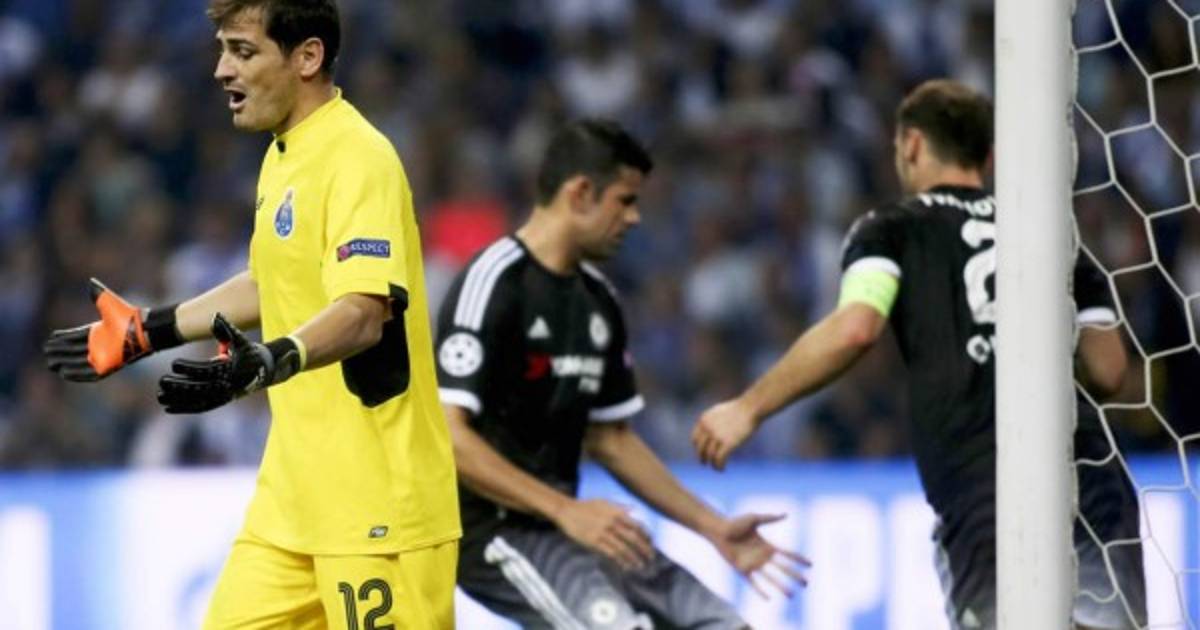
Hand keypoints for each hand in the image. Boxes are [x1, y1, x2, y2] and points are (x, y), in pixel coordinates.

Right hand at [45, 278, 152, 381]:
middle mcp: (100, 346)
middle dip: (59, 352)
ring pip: (79, 363)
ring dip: (64, 364)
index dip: (63, 337)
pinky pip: (89, 374)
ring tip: (51, 364)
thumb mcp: (107, 302)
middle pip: (74, 351)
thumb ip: (97, 294)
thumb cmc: (126, 316)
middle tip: (46, 352)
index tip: (51, 338)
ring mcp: (104, 357)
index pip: (76, 336)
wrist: (141, 329)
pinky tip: (63, 373)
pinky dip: (76, 374)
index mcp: (98, 332)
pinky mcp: (107, 367)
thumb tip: (91, 282)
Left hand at [157, 313, 299, 413]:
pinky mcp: (222, 401)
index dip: (189, 368)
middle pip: (199, 388)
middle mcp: (228, 385)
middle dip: (179, 386)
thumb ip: (227, 328)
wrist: (268, 370)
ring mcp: (225, 395)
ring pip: (198, 401)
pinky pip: (202, 407)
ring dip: (178, 400)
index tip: (173, 364)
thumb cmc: (251, 352)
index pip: (206, 371)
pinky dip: (185, 408)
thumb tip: (215, 316)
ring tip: (159, 397)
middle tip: (161, 381)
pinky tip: (168, 408)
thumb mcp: (242, 340)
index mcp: (231, 370)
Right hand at [554, 499, 654, 571]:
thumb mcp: (605, 502)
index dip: (646, 535)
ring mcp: (603, 533)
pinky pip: (611, 553)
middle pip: (633, 538)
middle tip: (651, 557)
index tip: (651, 543)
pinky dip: (620, 561)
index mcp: (616, 512)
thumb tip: (635, 509)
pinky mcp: (594, 542)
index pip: (637, 525)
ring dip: (634, 558)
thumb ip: (620, 506)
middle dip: (644, 549)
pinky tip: (625, 566)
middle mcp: (612, 523)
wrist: (567, 510)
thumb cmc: (586, 506)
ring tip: (640, 565)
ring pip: (623, 548)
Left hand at [691, 398, 757, 470]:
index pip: (695, 439)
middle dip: (702, 458)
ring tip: (717, 468)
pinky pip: (719, 459)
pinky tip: (722, 469)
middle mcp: (707, 428)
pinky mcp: (728, 443)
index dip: (698, 448)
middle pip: (700, 449)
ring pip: (709, 456)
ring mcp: (717, 436)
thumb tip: (710, 434)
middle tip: (705, 463)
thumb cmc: (739, 409)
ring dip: (712, 464)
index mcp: (704, 420)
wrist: (750, 407)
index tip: (703, 453)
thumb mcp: (720, 412)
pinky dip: (719, 466)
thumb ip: (712, 422)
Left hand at [710, 513, 810, 598]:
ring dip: (781, 586)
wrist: (718, 530)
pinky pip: (753, 583)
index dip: (798, 559)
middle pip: (783, 569)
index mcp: (767, 546)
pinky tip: (769, 598)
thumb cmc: (734, 523)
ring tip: (791, 595)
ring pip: (771, 578)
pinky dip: (761, 590)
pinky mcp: (742, 570)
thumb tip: (786, 514)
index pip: (787, 554)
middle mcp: (763, 557)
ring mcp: (753, 565)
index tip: (810, 565)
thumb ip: (770, 518)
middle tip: (806, 584)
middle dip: (794, 576)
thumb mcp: (754, 519)